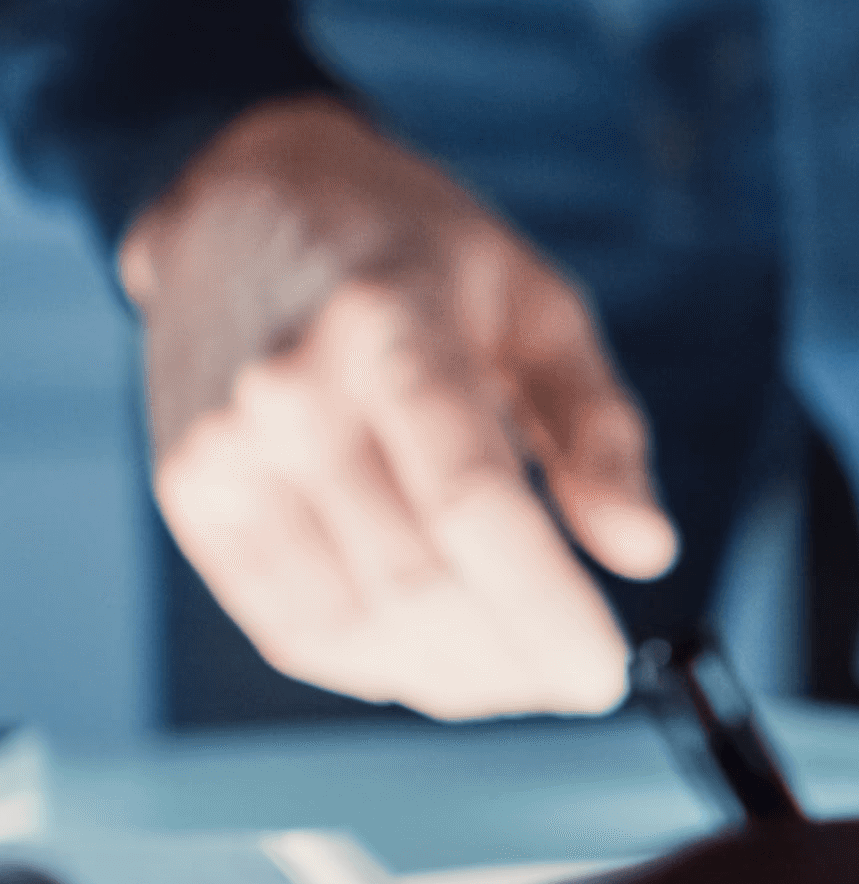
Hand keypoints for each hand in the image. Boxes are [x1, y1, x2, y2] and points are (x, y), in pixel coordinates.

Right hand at [124, 96, 675, 717]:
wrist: (245, 204)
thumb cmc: (416, 255)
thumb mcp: (540, 307)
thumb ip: (600, 431)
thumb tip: (644, 552)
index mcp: (393, 330)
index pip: (473, 506)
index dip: (546, 609)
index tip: (606, 673)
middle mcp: (289, 395)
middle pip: (415, 583)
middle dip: (514, 660)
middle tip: (576, 679)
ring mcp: (223, 452)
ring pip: (353, 627)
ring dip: (452, 678)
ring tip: (520, 671)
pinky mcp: (189, 497)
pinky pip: (290, 627)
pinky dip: (377, 666)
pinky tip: (439, 658)